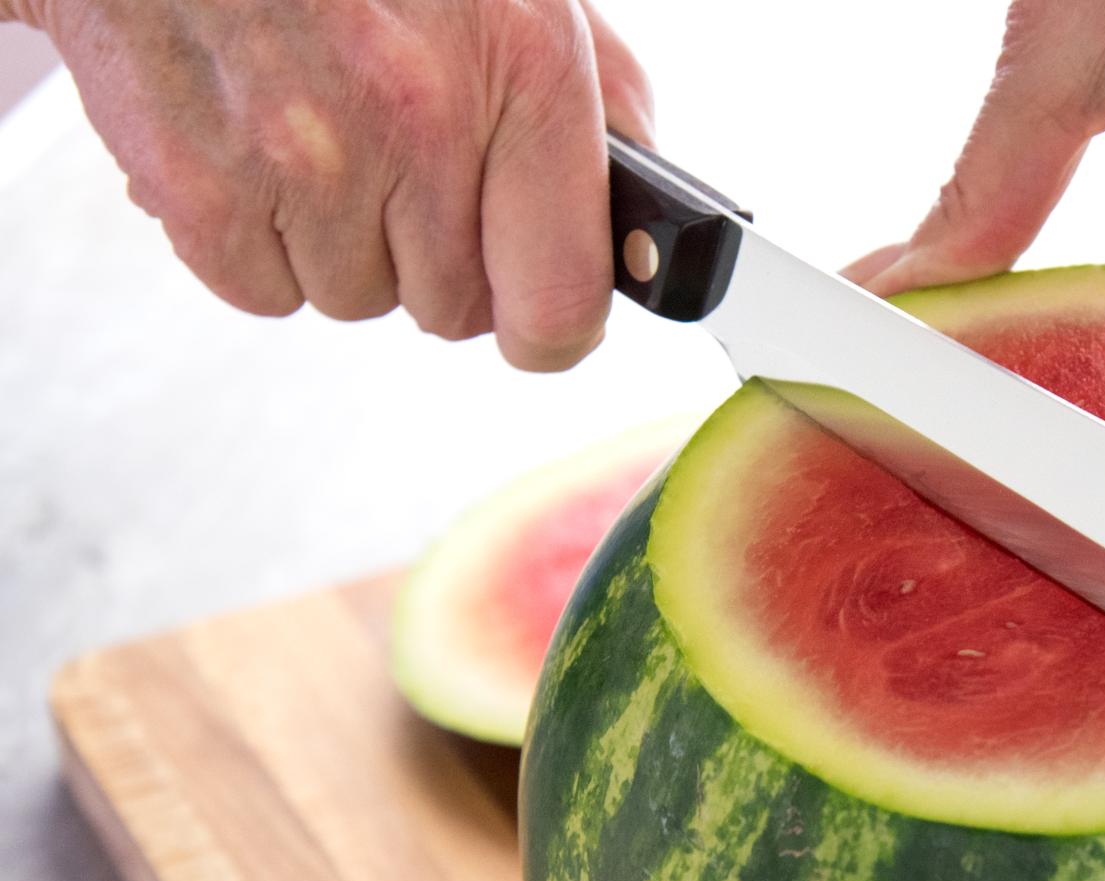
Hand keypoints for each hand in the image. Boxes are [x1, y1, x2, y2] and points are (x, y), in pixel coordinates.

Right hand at [6, 0, 651, 369]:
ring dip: (340, 241)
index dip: (553, 330)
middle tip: (397, 162)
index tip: (544, 321)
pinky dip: (253, 236)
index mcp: (524, 67)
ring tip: (317, 128)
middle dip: (432, 255)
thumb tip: (642, 220)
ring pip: (355, 298)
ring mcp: (307, 158)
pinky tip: (253, 145)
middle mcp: (420, 118)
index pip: (563, 301)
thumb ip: (600, 100)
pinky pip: (260, 289)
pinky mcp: (203, 189)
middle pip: (453, 309)